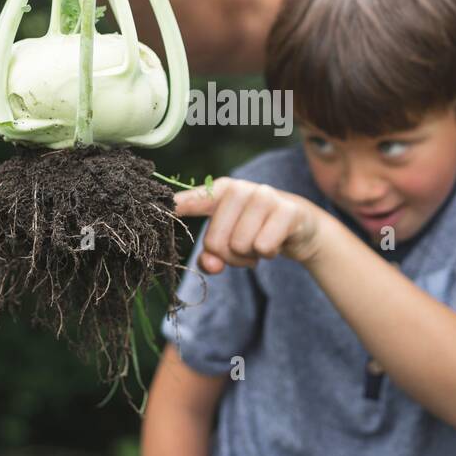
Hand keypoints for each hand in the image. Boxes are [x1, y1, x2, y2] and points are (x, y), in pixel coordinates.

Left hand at [174, 178, 325, 272]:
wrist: (300, 226)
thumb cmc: (255, 231)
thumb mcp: (229, 243)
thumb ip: (211, 256)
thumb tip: (210, 265)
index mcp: (219, 192)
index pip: (191, 200)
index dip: (174, 207)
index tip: (156, 207)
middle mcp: (239, 189)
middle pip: (215, 241)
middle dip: (228, 257)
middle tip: (243, 250)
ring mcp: (264, 196)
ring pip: (240, 246)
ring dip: (249, 257)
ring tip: (259, 245)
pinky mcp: (287, 210)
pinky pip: (263, 246)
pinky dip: (268, 254)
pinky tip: (275, 243)